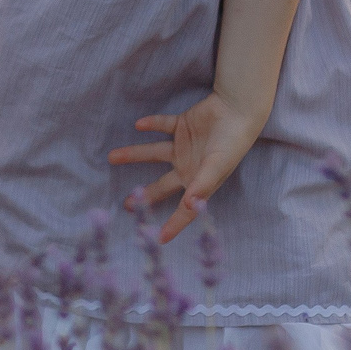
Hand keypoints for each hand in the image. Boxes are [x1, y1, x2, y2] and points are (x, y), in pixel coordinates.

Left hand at [107, 93, 270, 244]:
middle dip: (145, 195)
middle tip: (127, 205)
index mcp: (199, 182)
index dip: (174, 225)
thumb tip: (188, 206)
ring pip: (154, 153)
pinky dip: (151, 124)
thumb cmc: (232, 142)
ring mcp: (184, 146)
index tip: (160, 239)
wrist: (238, 109)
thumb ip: (202, 185)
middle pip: (162, 185)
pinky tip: (139, 125)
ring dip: (134, 154)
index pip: (185, 209)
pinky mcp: (182, 126)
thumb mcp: (217, 167)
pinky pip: (162, 126)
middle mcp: (189, 167)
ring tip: (112, 156)